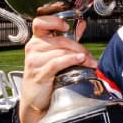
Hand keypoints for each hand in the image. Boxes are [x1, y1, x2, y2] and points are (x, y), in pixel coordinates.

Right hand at [20, 3, 95, 122]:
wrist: (35, 100)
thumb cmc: (45, 76)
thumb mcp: (54, 54)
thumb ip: (67, 39)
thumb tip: (81, 24)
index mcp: (36, 40)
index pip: (40, 22)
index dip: (54, 21)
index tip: (66, 27)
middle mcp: (33, 48)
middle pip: (60, 40)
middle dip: (78, 47)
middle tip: (89, 55)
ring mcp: (35, 61)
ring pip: (61, 51)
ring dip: (79, 56)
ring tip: (89, 62)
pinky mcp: (39, 74)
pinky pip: (57, 63)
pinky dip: (71, 60)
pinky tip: (80, 60)